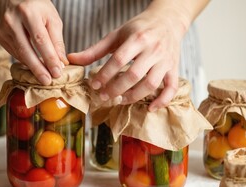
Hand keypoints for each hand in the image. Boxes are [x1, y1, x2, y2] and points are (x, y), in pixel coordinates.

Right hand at [0, 0, 67, 84]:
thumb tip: (61, 62)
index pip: (40, 40)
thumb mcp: (50, 17)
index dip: (49, 58)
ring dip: (32, 67)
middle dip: (38, 69)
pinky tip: (33, 67)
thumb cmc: (35, 6)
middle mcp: (12, 20)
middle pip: (26, 50)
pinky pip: (14, 53)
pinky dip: (25, 61)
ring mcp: (3, 29)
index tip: (57, 72)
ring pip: (19, 54)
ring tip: (43, 77)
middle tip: (47, 82)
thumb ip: (56, 39)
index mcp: (28, 12)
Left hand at [68, 6, 188, 110]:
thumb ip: (94, 50)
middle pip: (134, 74)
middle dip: (116, 89)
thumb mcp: (116, 35)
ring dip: (134, 96)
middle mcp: (153, 49)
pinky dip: (163, 100)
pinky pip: (171, 88)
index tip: (94, 85)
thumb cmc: (139, 28)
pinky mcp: (174, 68)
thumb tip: (72, 59)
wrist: (168, 20)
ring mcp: (165, 60)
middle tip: (104, 96)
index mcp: (137, 38)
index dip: (105, 74)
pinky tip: (150, 109)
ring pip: (151, 84)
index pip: (119, 60)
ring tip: (120, 100)